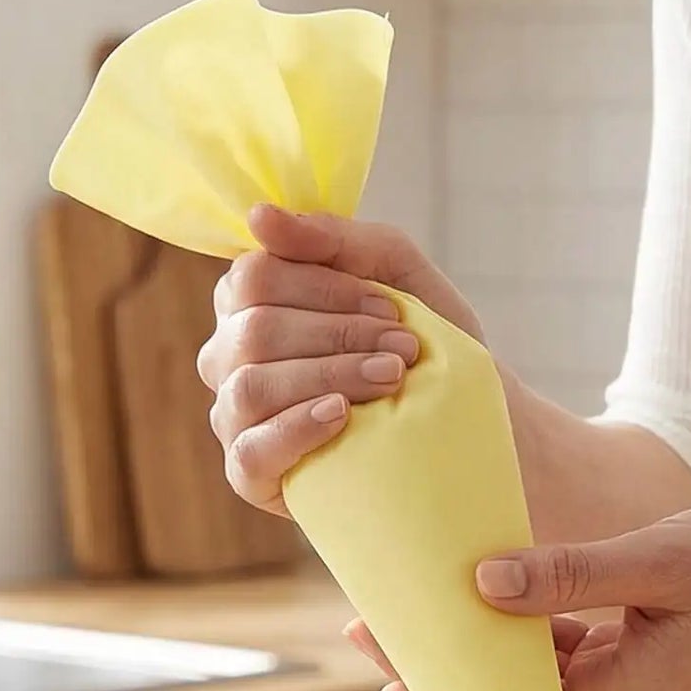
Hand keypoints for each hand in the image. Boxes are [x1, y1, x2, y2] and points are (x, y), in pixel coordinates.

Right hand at [200, 205, 484, 514]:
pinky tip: (342, 416)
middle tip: (403, 348)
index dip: (324, 288)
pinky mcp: (248, 473)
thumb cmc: (420, 342)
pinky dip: (298, 427)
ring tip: (390, 378)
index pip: (255, 277)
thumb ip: (335, 238)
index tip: (388, 306)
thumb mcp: (394, 272)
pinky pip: (251, 449)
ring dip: (331, 376)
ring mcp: (233, 415)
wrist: (461, 424)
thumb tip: (259, 216)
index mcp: (248, 302)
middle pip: (255, 331)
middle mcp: (228, 356)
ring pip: (252, 385)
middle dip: (340, 335)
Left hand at [348, 505, 690, 690]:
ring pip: (538, 679)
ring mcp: (635, 690)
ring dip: (484, 646)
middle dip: (446, 669)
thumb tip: (483, 583)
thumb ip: (570, 574)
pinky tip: (489, 593)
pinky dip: (530, 629)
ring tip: (415, 605)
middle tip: (371, 628)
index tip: (384, 672)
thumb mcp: (658, 558)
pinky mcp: (643, 664)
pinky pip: (570, 656)